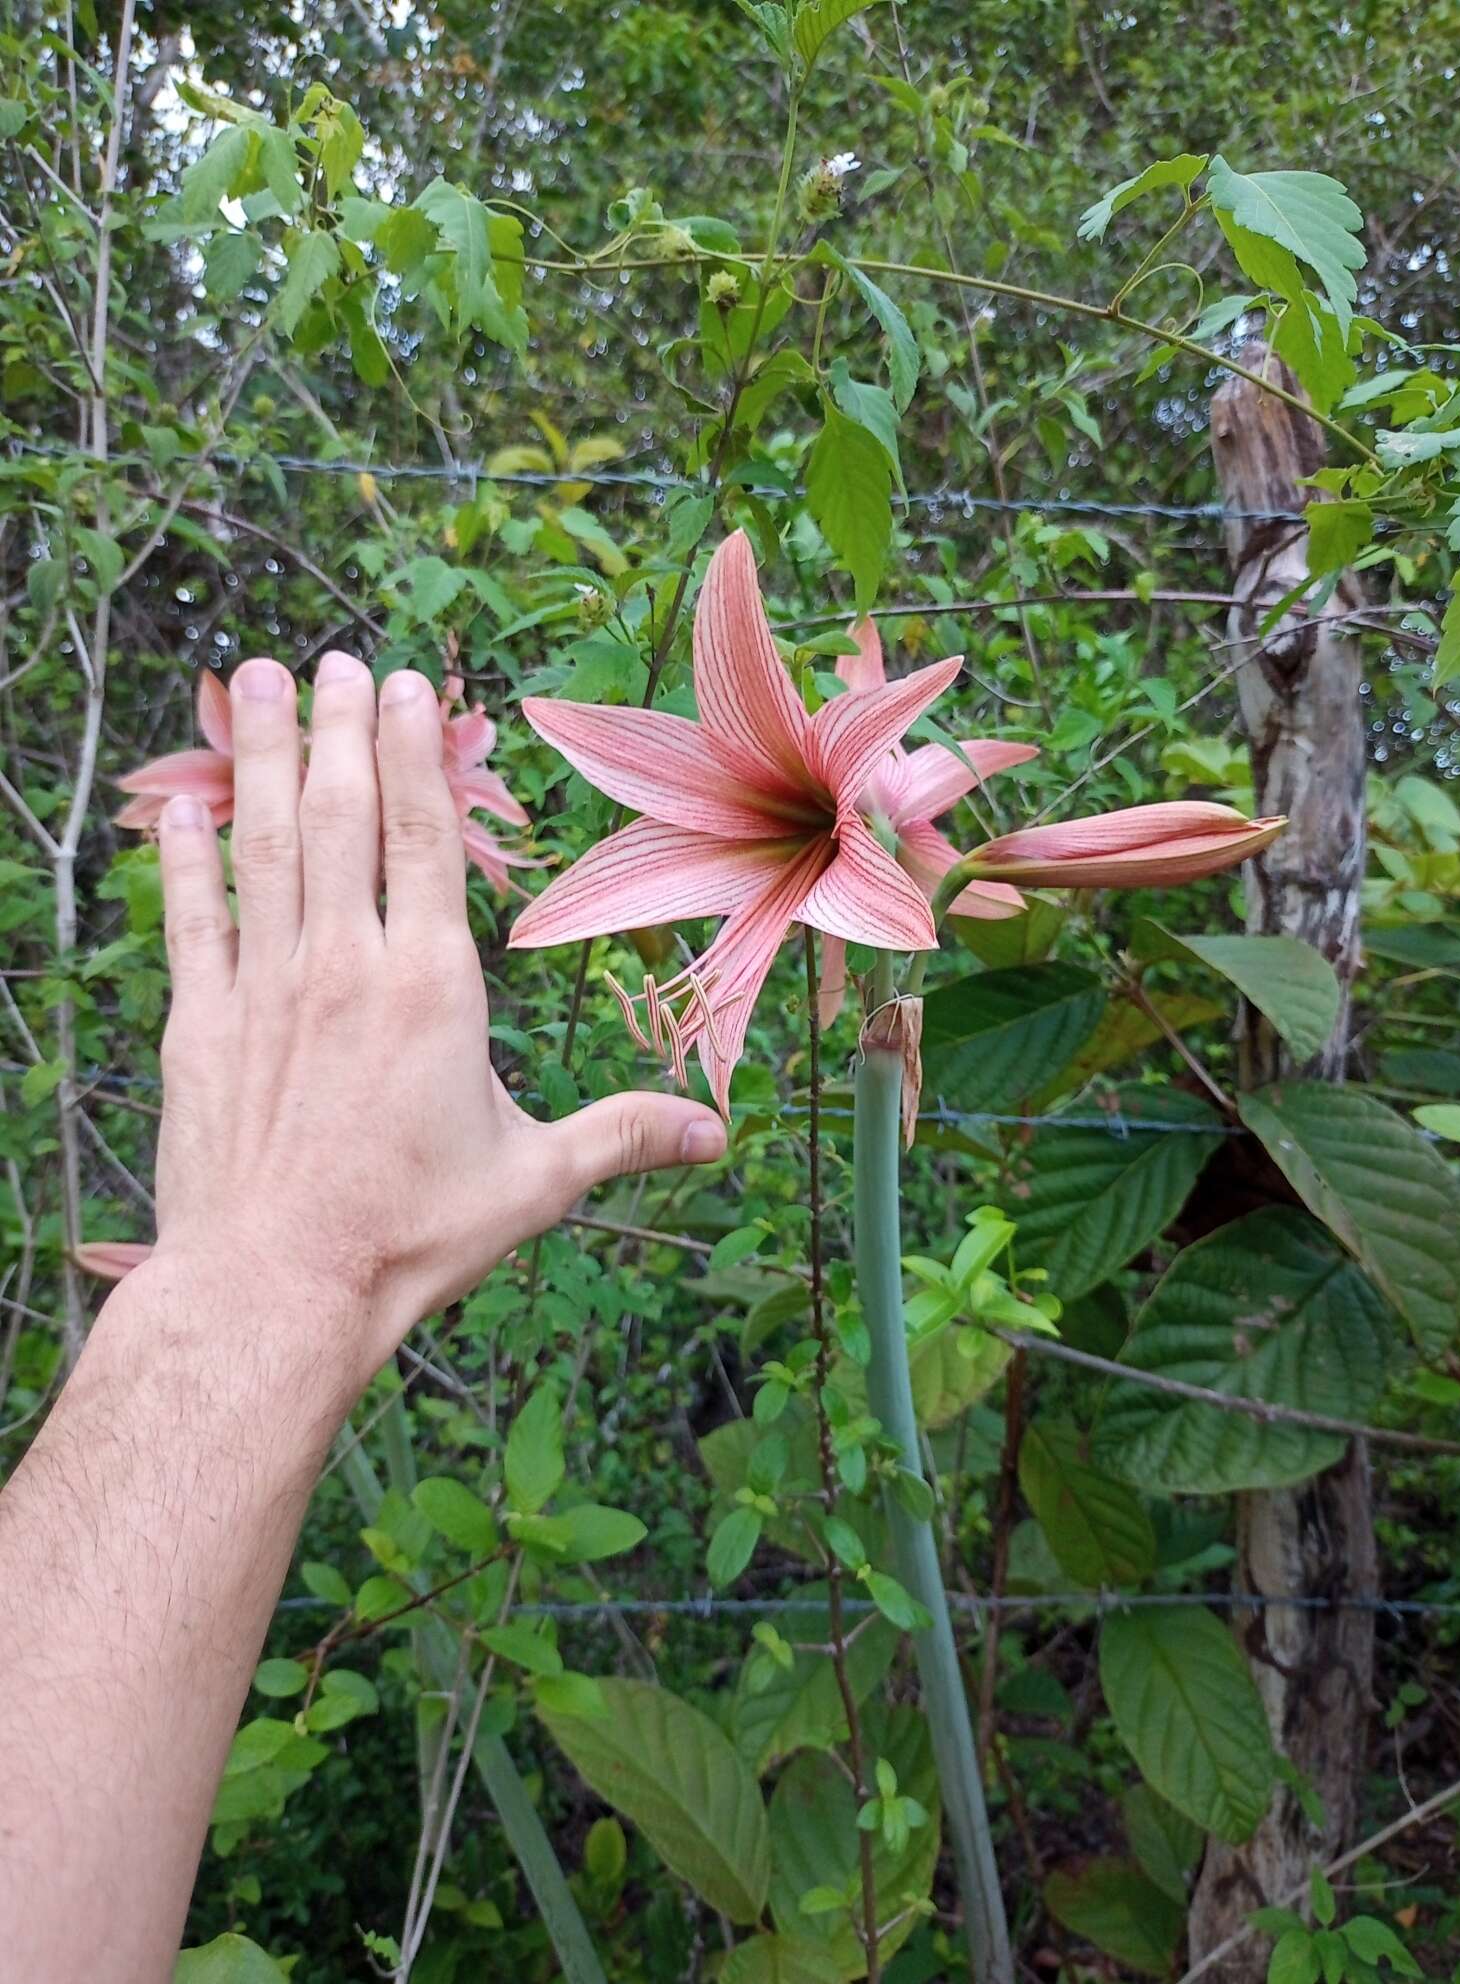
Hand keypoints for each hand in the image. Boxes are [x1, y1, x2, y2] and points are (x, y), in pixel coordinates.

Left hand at [138, 649, 725, 1395]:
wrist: (277, 1288)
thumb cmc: (410, 1237)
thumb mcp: (535, 1183)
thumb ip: (624, 1136)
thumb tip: (718, 1133)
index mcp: (432, 986)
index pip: (425, 837)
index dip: (418, 751)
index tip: (407, 685)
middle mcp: (345, 965)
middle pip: (343, 815)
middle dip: (340, 728)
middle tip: (332, 659)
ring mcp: (265, 987)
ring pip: (266, 845)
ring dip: (263, 758)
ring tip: (256, 681)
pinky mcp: (202, 1024)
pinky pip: (193, 918)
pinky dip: (186, 856)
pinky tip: (181, 807)